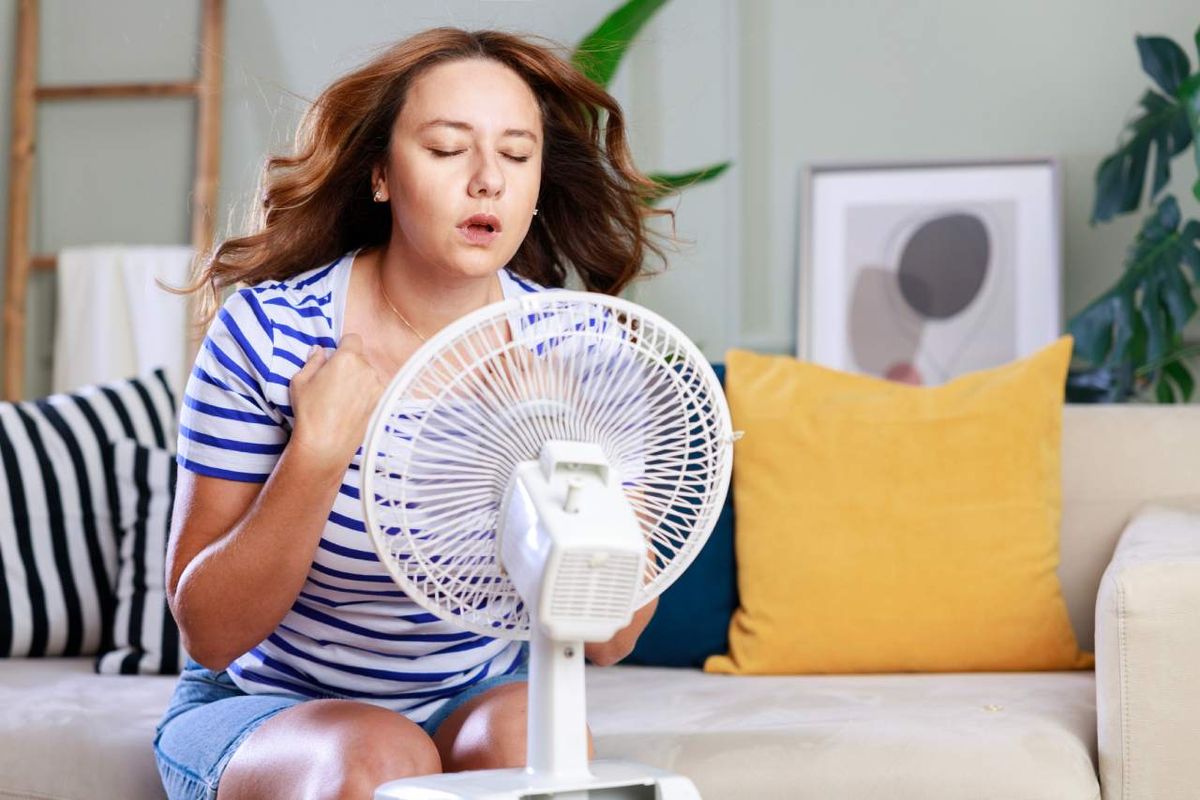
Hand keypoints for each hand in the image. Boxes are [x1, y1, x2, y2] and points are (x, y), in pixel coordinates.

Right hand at [288, 333, 387, 471]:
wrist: (325, 444)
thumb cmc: (309, 412)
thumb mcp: (300, 381)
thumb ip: (313, 360)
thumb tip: (319, 350)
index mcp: (347, 358)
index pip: (353, 338)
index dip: (344, 345)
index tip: (336, 355)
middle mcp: (367, 369)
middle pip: (361, 357)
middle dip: (350, 363)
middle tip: (334, 380)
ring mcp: (377, 386)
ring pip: (369, 374)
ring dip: (359, 379)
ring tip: (342, 398)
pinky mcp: (382, 402)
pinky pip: (374, 390)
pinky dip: (365, 394)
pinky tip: (351, 407)